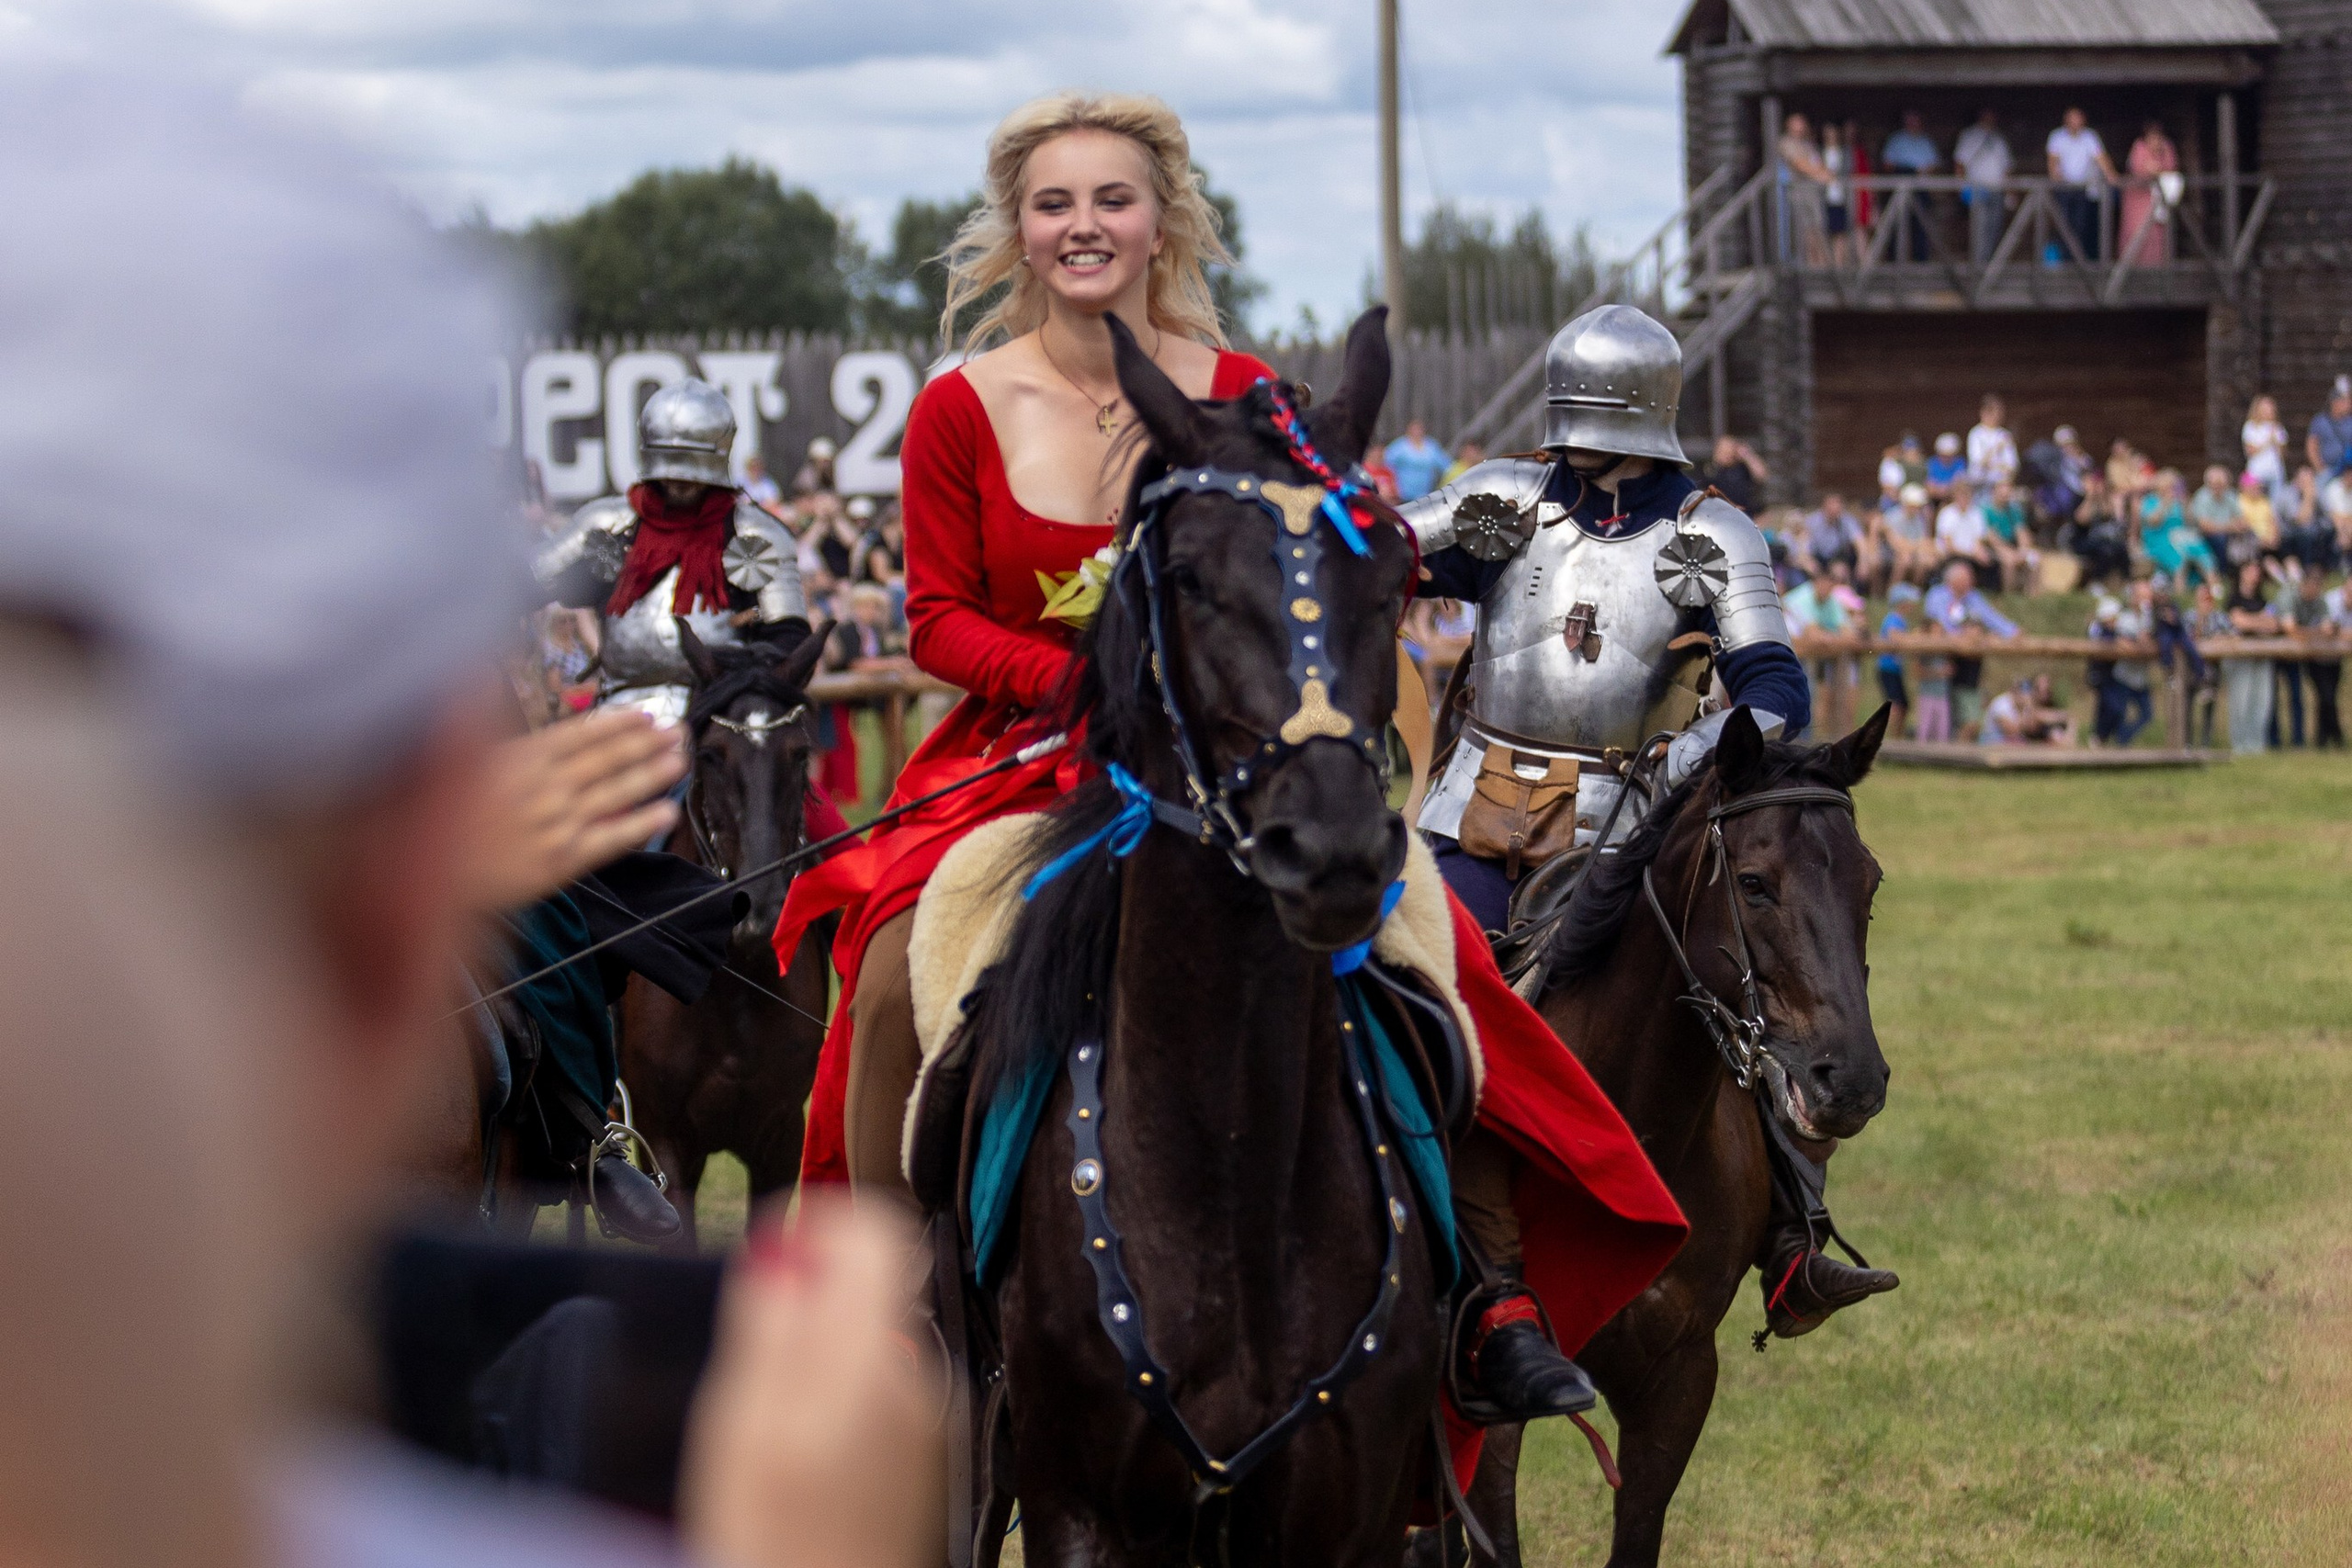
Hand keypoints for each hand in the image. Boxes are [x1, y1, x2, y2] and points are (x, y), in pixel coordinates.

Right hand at [463, 707, 685, 908]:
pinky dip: (642, 823)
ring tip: (679, 761)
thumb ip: (515, 746)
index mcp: (521, 758)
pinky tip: (667, 812)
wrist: (430, 873)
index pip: (583, 732)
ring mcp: (556, 822)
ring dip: (652, 774)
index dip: (619, 722)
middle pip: (607, 758)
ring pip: (616, 792)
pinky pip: (612, 838)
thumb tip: (548, 724)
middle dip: (646, 742)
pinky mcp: (562, 859)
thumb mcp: (470, 765)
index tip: (646, 715)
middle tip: (677, 731)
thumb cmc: (446, 818)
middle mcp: (544, 786)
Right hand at [681, 1198, 941, 1567]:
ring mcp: (927, 1411)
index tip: (775, 1249)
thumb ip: (768, 1326)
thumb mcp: (742, 1423)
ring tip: (773, 1429)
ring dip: (817, 1360)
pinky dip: (838, 1404)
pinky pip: (879, 1392)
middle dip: (804, 1304)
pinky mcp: (925, 1448)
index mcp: (868, 1352)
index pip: (875, 1228)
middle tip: (753, 1365)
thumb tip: (782, 1251)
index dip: (819, 1221)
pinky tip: (805, 1458)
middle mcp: (913, 1371)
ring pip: (867, 1340)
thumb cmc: (781, 1540)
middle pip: (866, 1285)